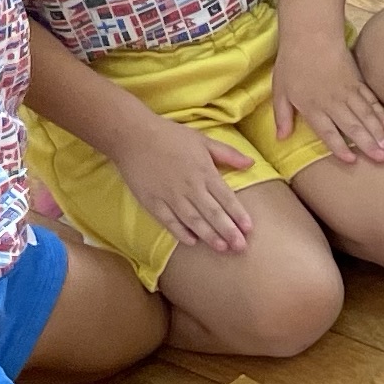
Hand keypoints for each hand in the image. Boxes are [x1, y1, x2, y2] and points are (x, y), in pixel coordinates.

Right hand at [108, 113, 254, 252]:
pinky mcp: (152, 201)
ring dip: (208, 235)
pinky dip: (180, 232)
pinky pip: (168, 221)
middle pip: (212, 213)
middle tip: (241, 247)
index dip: (238, 214)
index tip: (249, 229)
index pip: (226, 198)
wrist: (132, 135)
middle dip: (228, 231)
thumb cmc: (170, 136)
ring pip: (193, 220)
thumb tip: (251, 163)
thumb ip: (228, 154)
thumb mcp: (203, 140)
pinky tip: (192, 242)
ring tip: (222, 248)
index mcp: (204, 172)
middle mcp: (189, 186)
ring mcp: (170, 195)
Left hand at [271, 25, 383, 166]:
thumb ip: (282, 116)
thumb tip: (281, 139)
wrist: (311, 35)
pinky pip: (371, 101)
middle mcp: (333, 102)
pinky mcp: (357, 82)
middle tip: (383, 158)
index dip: (340, 147)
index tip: (352, 160)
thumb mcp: (279, 91)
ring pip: (366, 115)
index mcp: (313, 107)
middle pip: (353, 126)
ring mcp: (348, 92)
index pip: (328, 132)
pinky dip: (380, 113)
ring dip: (378, 132)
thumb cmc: (292, 63)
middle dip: (368, 144)